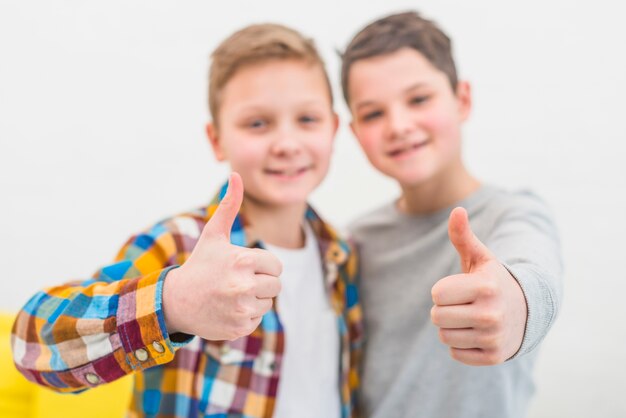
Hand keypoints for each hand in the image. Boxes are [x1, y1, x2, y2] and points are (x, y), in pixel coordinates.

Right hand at [163, 172, 281, 340]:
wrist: (175, 301)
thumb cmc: (200, 265)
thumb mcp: (214, 235)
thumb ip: (229, 206)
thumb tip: (236, 174)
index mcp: (243, 260)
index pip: (276, 266)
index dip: (261, 266)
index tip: (242, 267)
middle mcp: (244, 286)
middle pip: (275, 286)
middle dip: (260, 283)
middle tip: (236, 282)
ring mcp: (241, 309)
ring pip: (267, 304)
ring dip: (254, 300)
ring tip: (230, 295)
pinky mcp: (238, 328)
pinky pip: (256, 321)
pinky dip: (244, 317)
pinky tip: (226, 310)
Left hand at [430, 207, 526, 364]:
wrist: (526, 311)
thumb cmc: (493, 280)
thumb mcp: (480, 258)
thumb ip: (463, 236)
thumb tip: (457, 210)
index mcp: (486, 286)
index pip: (437, 294)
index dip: (443, 290)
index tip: (461, 287)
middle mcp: (492, 313)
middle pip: (437, 317)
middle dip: (444, 309)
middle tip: (463, 304)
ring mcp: (494, 337)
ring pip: (444, 336)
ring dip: (451, 327)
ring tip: (470, 317)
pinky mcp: (494, 356)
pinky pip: (455, 353)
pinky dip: (461, 345)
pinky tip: (476, 333)